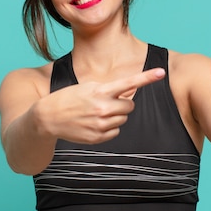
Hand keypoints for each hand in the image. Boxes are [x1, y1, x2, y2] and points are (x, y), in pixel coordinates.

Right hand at [39, 67, 165, 143]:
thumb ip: (109, 88)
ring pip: (123, 120)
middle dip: (122, 104)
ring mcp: (101, 124)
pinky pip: (116, 131)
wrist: (49, 117)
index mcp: (100, 91)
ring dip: (115, 116)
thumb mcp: (87, 87)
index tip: (162, 72)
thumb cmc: (69, 98)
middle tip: (107, 103)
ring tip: (97, 113)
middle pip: (130, 107)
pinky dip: (109, 128)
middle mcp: (103, 108)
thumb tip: (130, 89)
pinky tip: (94, 124)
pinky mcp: (98, 137)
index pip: (129, 83)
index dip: (147, 77)